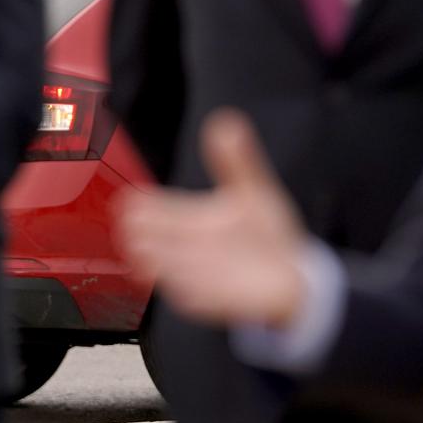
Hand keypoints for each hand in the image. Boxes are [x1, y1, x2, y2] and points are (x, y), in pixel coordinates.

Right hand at [117, 110, 308, 329]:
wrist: (291, 275)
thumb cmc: (264, 232)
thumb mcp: (253, 191)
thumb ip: (237, 161)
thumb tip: (226, 121)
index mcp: (190, 218)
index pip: (158, 210)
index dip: (144, 207)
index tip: (132, 202)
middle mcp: (187, 247)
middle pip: (153, 241)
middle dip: (143, 237)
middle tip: (133, 230)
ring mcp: (197, 276)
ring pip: (168, 271)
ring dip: (161, 264)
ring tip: (148, 255)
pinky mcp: (210, 302)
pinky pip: (193, 299)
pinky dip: (189, 292)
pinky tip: (184, 286)